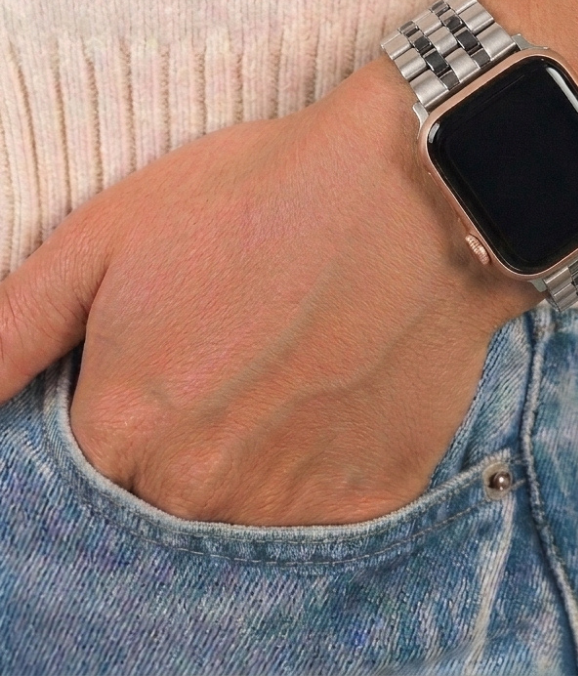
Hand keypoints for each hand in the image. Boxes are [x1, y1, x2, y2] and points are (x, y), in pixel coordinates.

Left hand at [0, 57, 533, 524]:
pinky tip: (341, 384)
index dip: (128, 401)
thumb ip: (14, 327)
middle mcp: (201, 489)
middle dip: (189, 430)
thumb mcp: (113, 232)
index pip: (89, 465)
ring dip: (258, 448)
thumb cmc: (264, 196)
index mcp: (124, 431)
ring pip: (247, 503)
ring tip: (295, 360)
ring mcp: (294, 501)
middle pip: (168, 491)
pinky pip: (325, 501)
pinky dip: (325, 453)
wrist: (419, 192)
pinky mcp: (374, 493)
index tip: (174, 352)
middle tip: (240, 348)